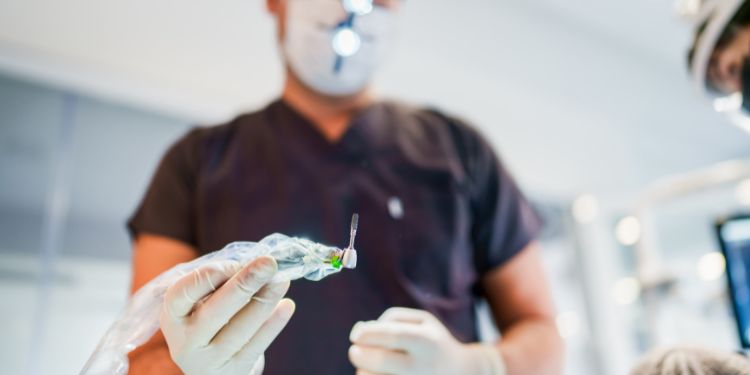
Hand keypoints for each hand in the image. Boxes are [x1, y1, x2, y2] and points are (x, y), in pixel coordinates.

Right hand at [160, 256, 294, 374]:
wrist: (211, 365)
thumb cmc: (208, 320)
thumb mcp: (202, 301)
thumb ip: (221, 283)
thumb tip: (256, 266)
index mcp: (172, 316)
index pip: (185, 291)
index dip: (213, 274)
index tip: (238, 261)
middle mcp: (185, 341)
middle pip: (216, 311)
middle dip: (245, 283)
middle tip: (269, 263)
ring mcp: (208, 361)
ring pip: (240, 329)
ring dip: (265, 300)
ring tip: (282, 280)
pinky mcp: (233, 371)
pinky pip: (256, 346)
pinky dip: (273, 324)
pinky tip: (287, 305)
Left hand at [349, 307, 505, 374]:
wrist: (463, 373)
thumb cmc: (433, 342)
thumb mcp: (422, 321)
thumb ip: (390, 319)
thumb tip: (359, 333)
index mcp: (426, 341)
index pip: (391, 335)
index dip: (367, 334)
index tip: (355, 336)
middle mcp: (424, 366)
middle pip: (381, 360)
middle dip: (358, 354)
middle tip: (355, 352)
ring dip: (365, 372)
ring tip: (373, 368)